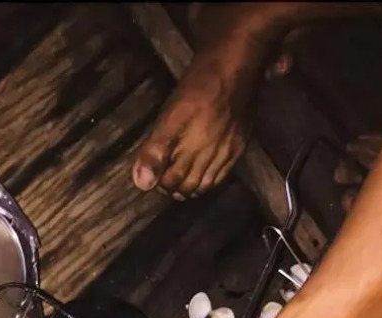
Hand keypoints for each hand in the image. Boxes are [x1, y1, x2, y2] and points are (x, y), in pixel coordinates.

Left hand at [132, 52, 248, 198]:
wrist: (235, 65)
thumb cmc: (198, 88)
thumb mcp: (168, 117)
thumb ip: (155, 152)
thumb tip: (143, 184)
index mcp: (190, 153)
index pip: (172, 184)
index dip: (159, 182)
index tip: (153, 174)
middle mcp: (209, 159)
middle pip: (189, 187)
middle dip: (174, 187)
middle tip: (165, 176)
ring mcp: (225, 154)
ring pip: (206, 184)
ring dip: (192, 185)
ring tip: (181, 177)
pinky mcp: (238, 146)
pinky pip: (223, 173)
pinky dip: (210, 178)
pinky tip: (202, 171)